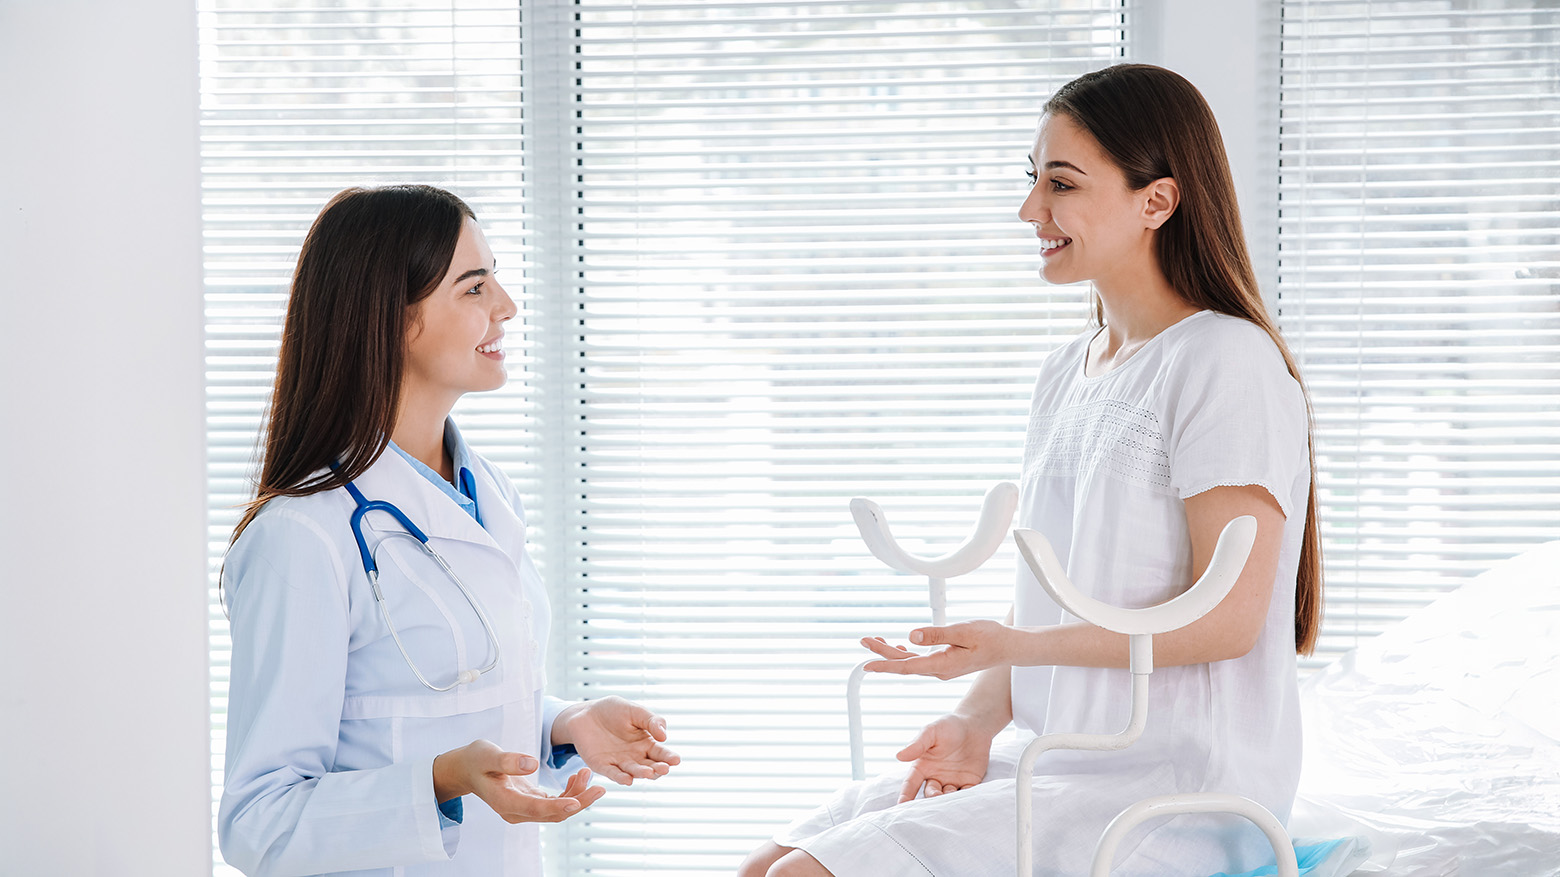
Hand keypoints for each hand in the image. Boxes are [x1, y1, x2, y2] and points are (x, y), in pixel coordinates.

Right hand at [433, 739, 603, 823]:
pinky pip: (553, 803)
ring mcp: (523, 809)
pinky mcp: (529, 803)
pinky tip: (576, 777)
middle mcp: (516, 811)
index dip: (558, 806)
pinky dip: (567, 792)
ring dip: (576, 795)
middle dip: (579, 802)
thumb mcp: (488, 754)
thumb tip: (531, 764)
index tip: (578, 802)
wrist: (466, 769)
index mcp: (505, 801)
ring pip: (556, 810)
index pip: (536, 809)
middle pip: (552, 814)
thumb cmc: (475, 759)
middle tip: (600, 788)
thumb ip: (508, 760)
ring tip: (587, 773)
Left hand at [554, 696, 680, 785]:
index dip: (669, 757)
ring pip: (633, 772)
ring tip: (648, 772)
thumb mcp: (635, 711)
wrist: (585, 713)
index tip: (676, 760)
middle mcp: (634, 756)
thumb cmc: (613, 710)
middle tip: (664, 769)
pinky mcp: (603, 766)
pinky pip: (612, 773)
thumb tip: (665, 736)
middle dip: (658, 769)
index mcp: (645, 743)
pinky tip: (627, 780)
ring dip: (641, 774)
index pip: (660, 753)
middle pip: (650, 766)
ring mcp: (619, 762)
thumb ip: (651, 721)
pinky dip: (620, 777)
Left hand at [860, 619, 1014, 679]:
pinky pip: (919, 661)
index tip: (866, 665)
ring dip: (891, 652)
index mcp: (942, 664)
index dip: (885, 665)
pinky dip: (906, 654)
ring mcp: (942, 668)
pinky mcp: (945, 663)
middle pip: (904, 663)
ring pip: (910, 662)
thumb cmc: (990, 637)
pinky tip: (900, 647)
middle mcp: (939, 670)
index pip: (907, 666)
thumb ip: (936, 635)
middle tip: (863, 640)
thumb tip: (911, 636)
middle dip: (882, 653)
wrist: (1008, 647)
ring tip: (874, 641)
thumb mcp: (963, 631)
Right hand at [894, 714, 993, 803]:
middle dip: (931, 798)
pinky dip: (965, 798)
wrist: (974, 725)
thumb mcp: (931, 732)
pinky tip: (964, 798)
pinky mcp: (969, 783)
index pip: (911, 783)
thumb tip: (899, 756)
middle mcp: (936, 777)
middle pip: (930, 794)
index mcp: (923, 766)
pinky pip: (966, 794)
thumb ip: (917, 744)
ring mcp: (952, 781)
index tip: (901, 806)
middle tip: (936, 796)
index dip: (906, 795)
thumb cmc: (948, 726)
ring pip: (947, 797)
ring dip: (947, 800)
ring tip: (950, 794)